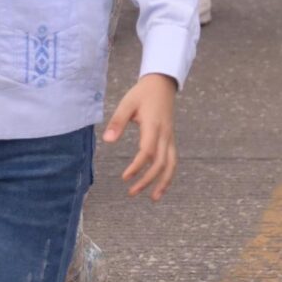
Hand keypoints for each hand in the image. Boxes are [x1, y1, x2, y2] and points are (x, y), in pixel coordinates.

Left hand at [104, 73, 177, 200]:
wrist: (162, 84)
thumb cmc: (143, 93)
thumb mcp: (127, 103)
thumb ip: (117, 122)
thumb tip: (107, 141)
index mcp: (154, 126)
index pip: (148, 152)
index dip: (137, 166)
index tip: (125, 177)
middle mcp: (165, 134)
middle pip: (161, 163)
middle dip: (148, 180)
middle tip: (131, 193)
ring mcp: (170, 137)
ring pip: (172, 164)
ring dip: (164, 182)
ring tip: (154, 198)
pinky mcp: (171, 139)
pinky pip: (173, 160)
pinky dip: (169, 174)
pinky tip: (161, 185)